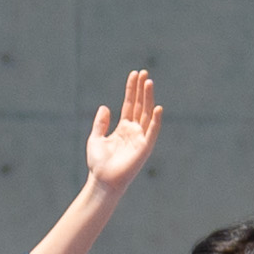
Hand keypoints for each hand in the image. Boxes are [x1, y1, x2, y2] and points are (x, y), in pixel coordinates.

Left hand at [79, 69, 160, 188]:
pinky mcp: (144, 148)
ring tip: (149, 82)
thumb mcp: (96, 138)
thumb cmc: (98, 163)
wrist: (102, 181)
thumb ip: (101, 123)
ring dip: (149, 99)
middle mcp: (134, 131)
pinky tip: (157, 108)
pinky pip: (151, 132)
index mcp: (123, 128)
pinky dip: (155, 121)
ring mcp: (140, 139)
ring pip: (146, 114)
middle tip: (144, 73)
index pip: (130, 104)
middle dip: (142, 89)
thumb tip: (105, 107)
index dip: (132, 89)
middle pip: (140, 105)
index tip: (134, 74)